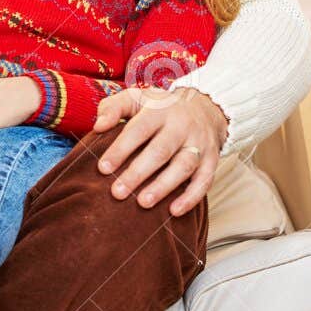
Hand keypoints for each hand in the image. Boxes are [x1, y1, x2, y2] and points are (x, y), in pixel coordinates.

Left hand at [92, 86, 225, 214]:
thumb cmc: (159, 108)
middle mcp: (181, 126)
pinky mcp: (212, 160)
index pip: (138, 130)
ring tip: (143, 203)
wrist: (205, 107)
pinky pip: (205, 180)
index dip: (120, 149)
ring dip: (163, 186)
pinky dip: (191, 197)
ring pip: (183, 166)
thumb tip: (97, 126)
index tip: (103, 168)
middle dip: (138, 173)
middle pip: (160, 151)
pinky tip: (174, 211)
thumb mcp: (135, 98)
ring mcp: (199, 143)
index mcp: (159, 110)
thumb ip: (113, 108)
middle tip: (117, 192)